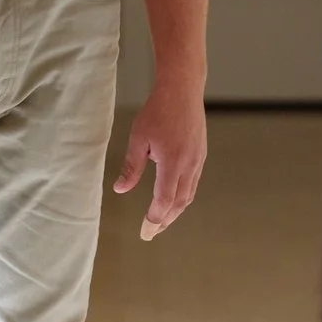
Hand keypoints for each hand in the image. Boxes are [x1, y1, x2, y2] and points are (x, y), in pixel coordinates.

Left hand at [113, 77, 206, 239]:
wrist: (183, 89)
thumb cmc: (158, 110)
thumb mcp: (138, 138)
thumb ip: (131, 167)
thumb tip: (120, 190)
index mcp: (173, 162)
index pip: (164, 200)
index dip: (154, 218)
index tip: (145, 231)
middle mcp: (189, 164)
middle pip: (179, 203)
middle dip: (165, 220)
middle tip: (151, 232)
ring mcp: (198, 160)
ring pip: (188, 194)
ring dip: (175, 211)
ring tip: (161, 220)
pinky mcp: (200, 154)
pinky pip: (193, 182)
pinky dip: (182, 196)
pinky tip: (173, 198)